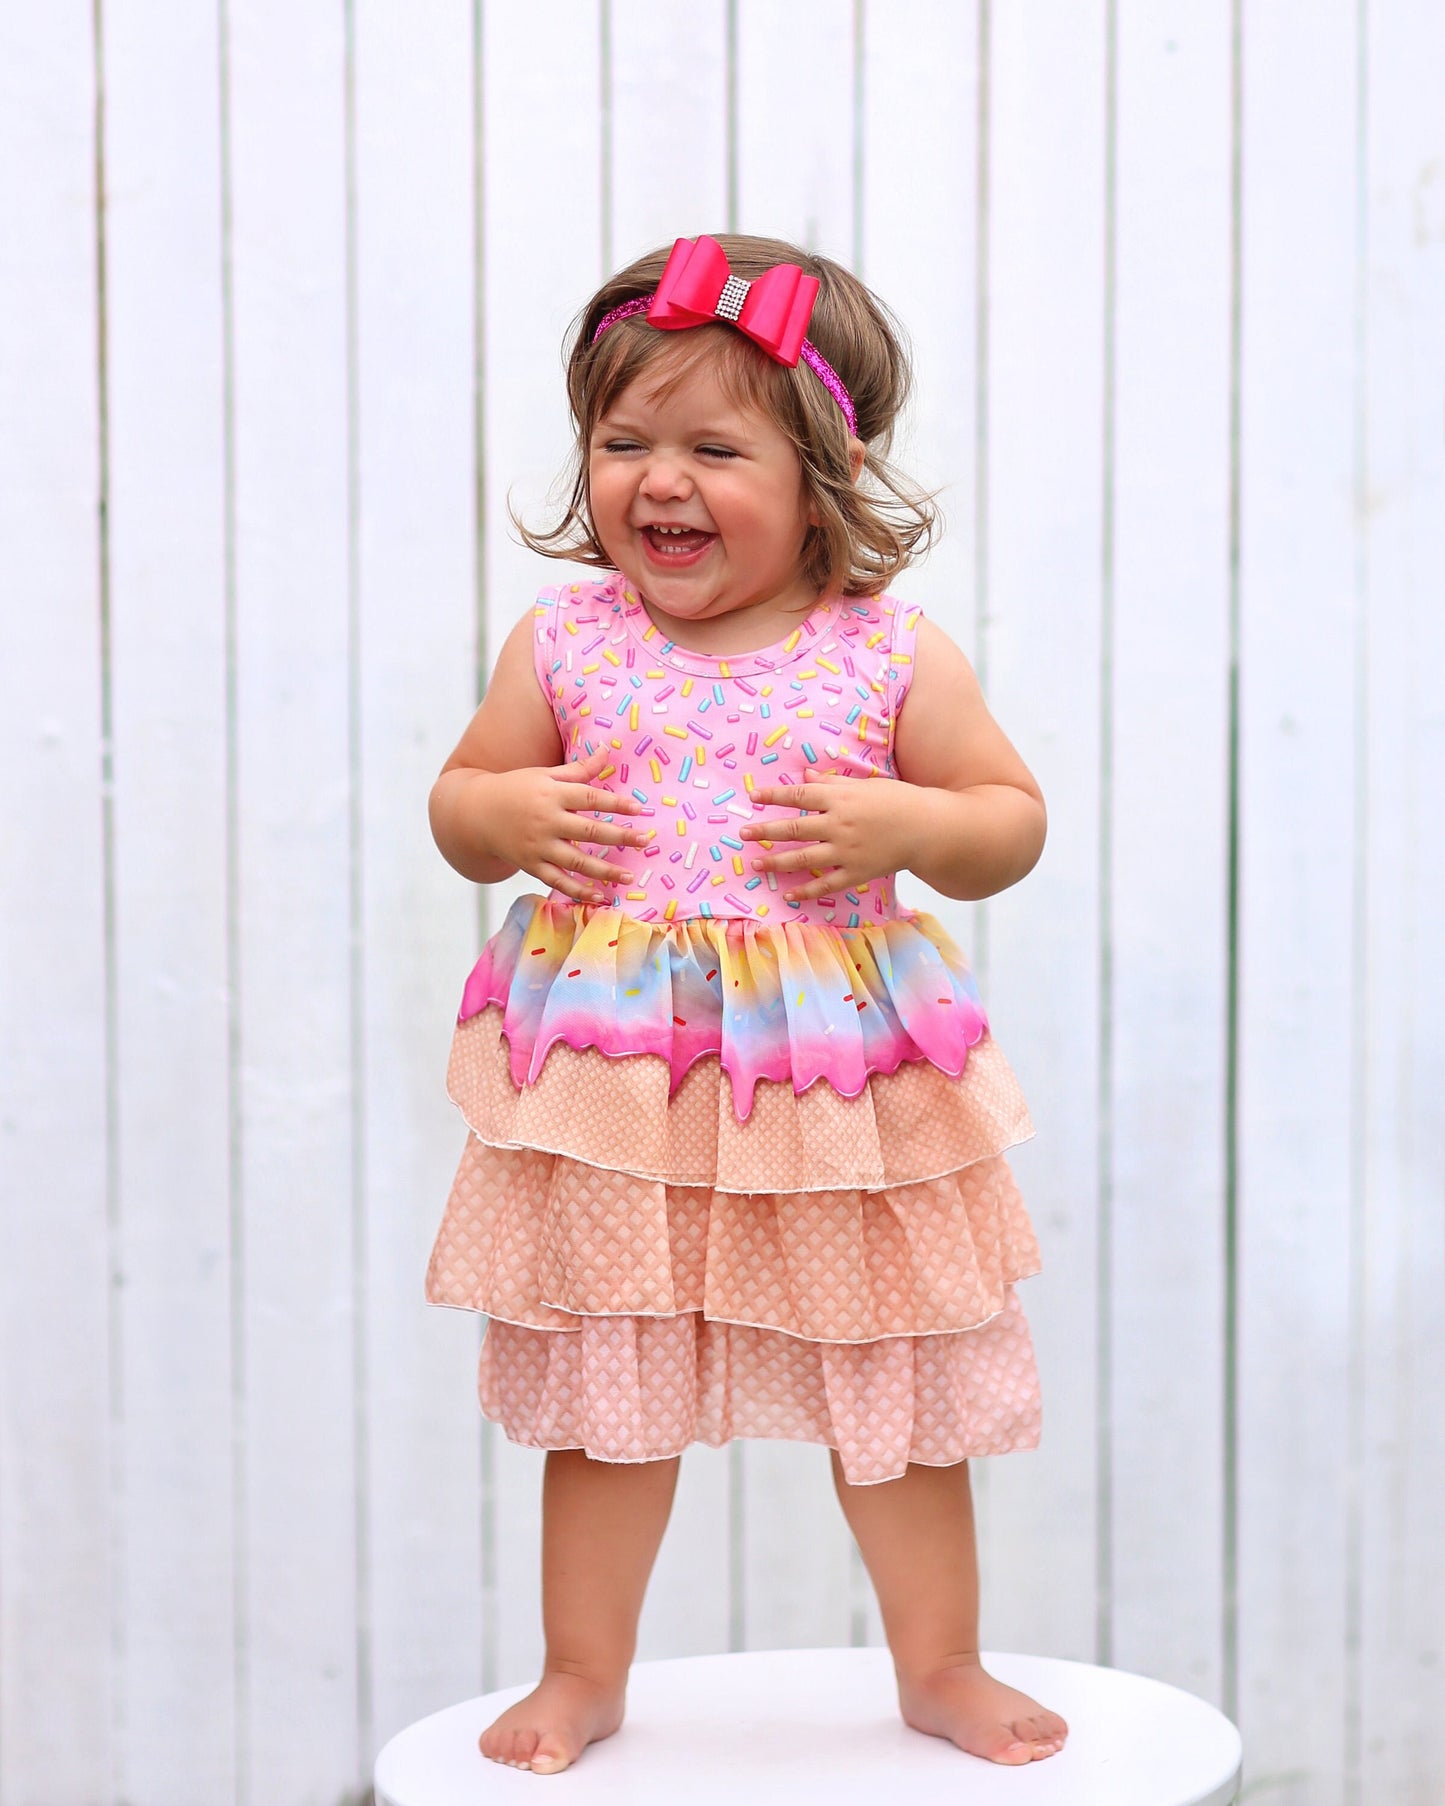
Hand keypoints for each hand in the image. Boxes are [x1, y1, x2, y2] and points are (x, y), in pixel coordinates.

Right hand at [484, 745, 653, 903]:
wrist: (476, 813)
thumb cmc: (516, 789)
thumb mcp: (545, 775)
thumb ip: (578, 770)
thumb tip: (607, 749)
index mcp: (551, 795)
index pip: (589, 798)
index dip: (615, 803)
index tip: (639, 809)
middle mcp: (545, 821)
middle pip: (588, 830)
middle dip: (619, 836)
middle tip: (645, 840)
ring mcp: (537, 846)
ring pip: (576, 861)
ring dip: (604, 870)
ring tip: (629, 876)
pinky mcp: (530, 865)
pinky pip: (558, 881)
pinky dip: (579, 891)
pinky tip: (601, 897)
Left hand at [738, 771, 928, 902]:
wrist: (927, 829)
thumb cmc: (897, 801)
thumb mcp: (866, 785)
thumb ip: (832, 783)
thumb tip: (805, 776)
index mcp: (841, 799)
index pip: (799, 795)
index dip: (773, 796)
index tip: (752, 796)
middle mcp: (839, 825)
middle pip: (794, 828)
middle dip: (765, 831)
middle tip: (743, 833)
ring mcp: (846, 851)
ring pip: (803, 858)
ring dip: (777, 861)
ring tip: (756, 863)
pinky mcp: (856, 872)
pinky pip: (825, 884)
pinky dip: (806, 890)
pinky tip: (788, 893)